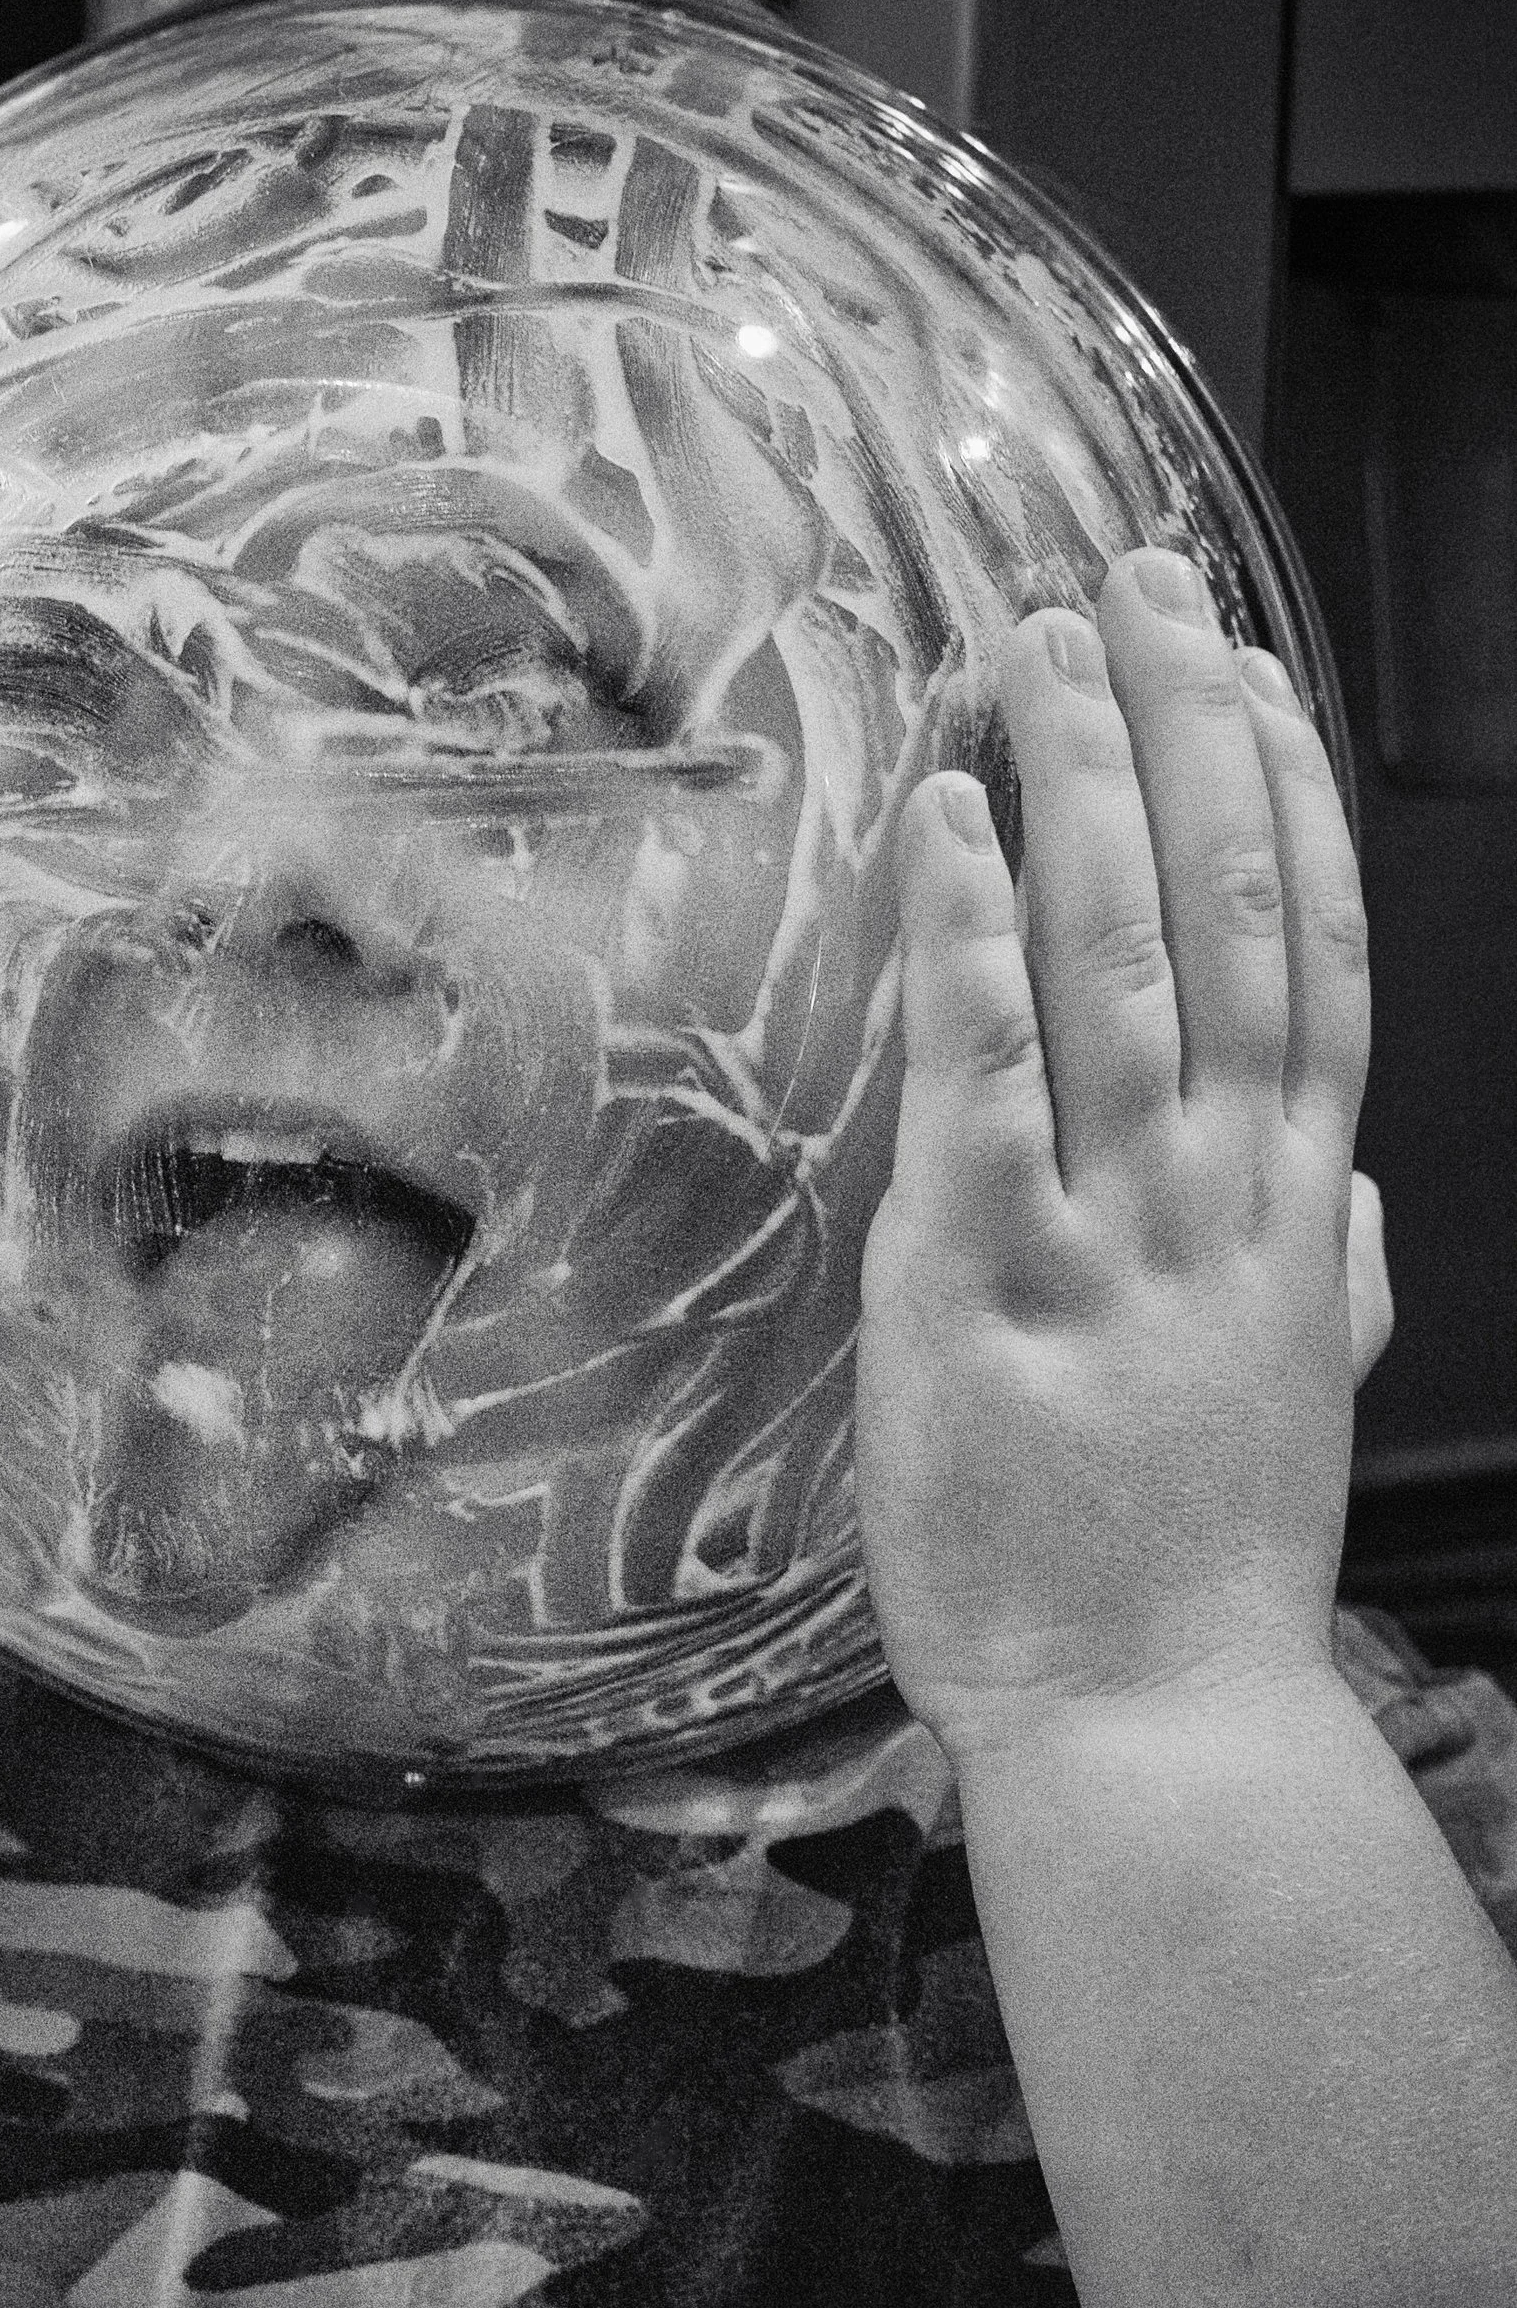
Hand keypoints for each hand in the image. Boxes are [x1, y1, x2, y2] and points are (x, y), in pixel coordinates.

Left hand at [854, 548, 1370, 1762]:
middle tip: (1130, 584)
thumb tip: (1347, 1187)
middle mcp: (1220, 1191)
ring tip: (1044, 645)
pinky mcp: (987, 1287)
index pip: (1302, 952)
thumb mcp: (1294, 1392)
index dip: (1275, 793)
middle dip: (1183, 732)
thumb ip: (1330, 1271)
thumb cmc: (1199, 1564)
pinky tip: (959, 824)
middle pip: (1223, 914)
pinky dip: (975, 943)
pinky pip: (989, 1081)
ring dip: (1087, 786)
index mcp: (1288, 1207)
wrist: (1153, 1724)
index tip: (1241, 669)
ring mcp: (1112, 1232)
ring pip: (1122, 964)